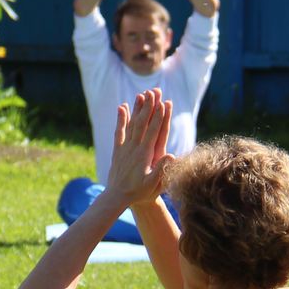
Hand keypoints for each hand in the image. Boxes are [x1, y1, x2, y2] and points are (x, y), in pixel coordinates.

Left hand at [102, 89, 172, 205]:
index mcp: (143, 155)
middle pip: (142, 123)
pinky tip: (123, 107)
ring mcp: (124, 148)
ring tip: (142, 94)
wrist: (116, 197)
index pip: (153, 132)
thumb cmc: (138, 193)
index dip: (159, 117)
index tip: (164, 103)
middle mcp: (133, 148)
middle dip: (149, 107)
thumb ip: (161, 171)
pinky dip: (122, 119)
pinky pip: (119, 131)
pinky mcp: (118, 149)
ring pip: (131, 124)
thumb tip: (172, 156)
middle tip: (154, 91)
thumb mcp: (153, 185)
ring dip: (137, 109)